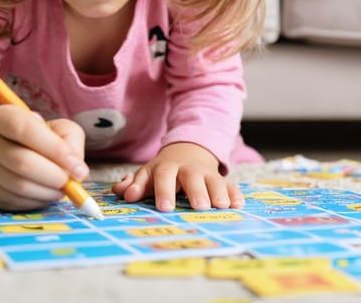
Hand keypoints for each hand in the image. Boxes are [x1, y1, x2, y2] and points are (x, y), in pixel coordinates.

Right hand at [0, 105, 88, 210]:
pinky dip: (37, 201)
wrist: (7, 150)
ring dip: (48, 191)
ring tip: (63, 188)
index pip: (24, 129)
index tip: (79, 168)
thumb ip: (71, 141)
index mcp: (2, 117)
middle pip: (21, 161)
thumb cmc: (40, 136)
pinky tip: (47, 193)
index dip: (55, 149)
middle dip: (54, 175)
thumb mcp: (58, 128)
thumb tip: (77, 171)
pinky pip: (13, 201)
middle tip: (72, 181)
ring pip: (18, 185)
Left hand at [111, 142, 243, 211]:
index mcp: (167, 168)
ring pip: (214, 181)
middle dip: (196, 192)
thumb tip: (122, 192)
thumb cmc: (164, 171)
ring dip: (219, 193)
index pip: (165, 176)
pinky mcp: (221, 180)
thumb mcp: (148, 174)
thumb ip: (135, 184)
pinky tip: (238, 204)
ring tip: (222, 207)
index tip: (165, 208)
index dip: (164, 191)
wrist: (188, 151)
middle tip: (199, 207)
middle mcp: (189, 170)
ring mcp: (207, 174)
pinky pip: (230, 185)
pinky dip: (235, 194)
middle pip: (193, 178)